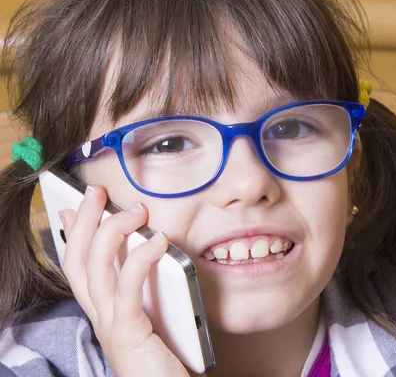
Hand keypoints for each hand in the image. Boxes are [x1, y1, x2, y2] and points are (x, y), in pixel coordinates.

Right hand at [60, 185, 195, 376]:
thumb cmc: (166, 359)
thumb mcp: (152, 316)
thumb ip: (144, 288)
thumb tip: (145, 250)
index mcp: (104, 312)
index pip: (78, 267)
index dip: (74, 234)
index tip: (77, 206)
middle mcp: (100, 317)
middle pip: (78, 261)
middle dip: (85, 221)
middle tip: (96, 192)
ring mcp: (111, 326)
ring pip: (94, 270)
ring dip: (110, 232)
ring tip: (134, 210)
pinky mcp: (129, 333)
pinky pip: (127, 287)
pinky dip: (140, 259)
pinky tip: (158, 240)